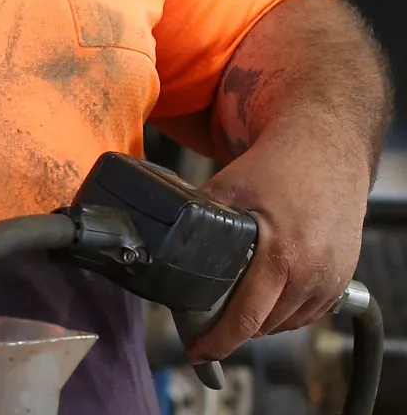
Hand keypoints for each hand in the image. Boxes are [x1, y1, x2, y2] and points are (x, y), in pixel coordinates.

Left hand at [187, 125, 370, 363]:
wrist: (325, 150)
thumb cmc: (276, 167)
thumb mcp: (228, 188)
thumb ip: (197, 217)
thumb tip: (160, 239)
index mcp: (281, 255)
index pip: (247, 317)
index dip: (218, 341)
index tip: (198, 353)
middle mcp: (311, 274)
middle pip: (264, 325)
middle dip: (233, 329)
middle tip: (207, 322)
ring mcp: (330, 280)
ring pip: (286, 322)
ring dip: (260, 320)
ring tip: (233, 304)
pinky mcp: (342, 279)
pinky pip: (308, 313)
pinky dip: (284, 311)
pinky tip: (265, 294)